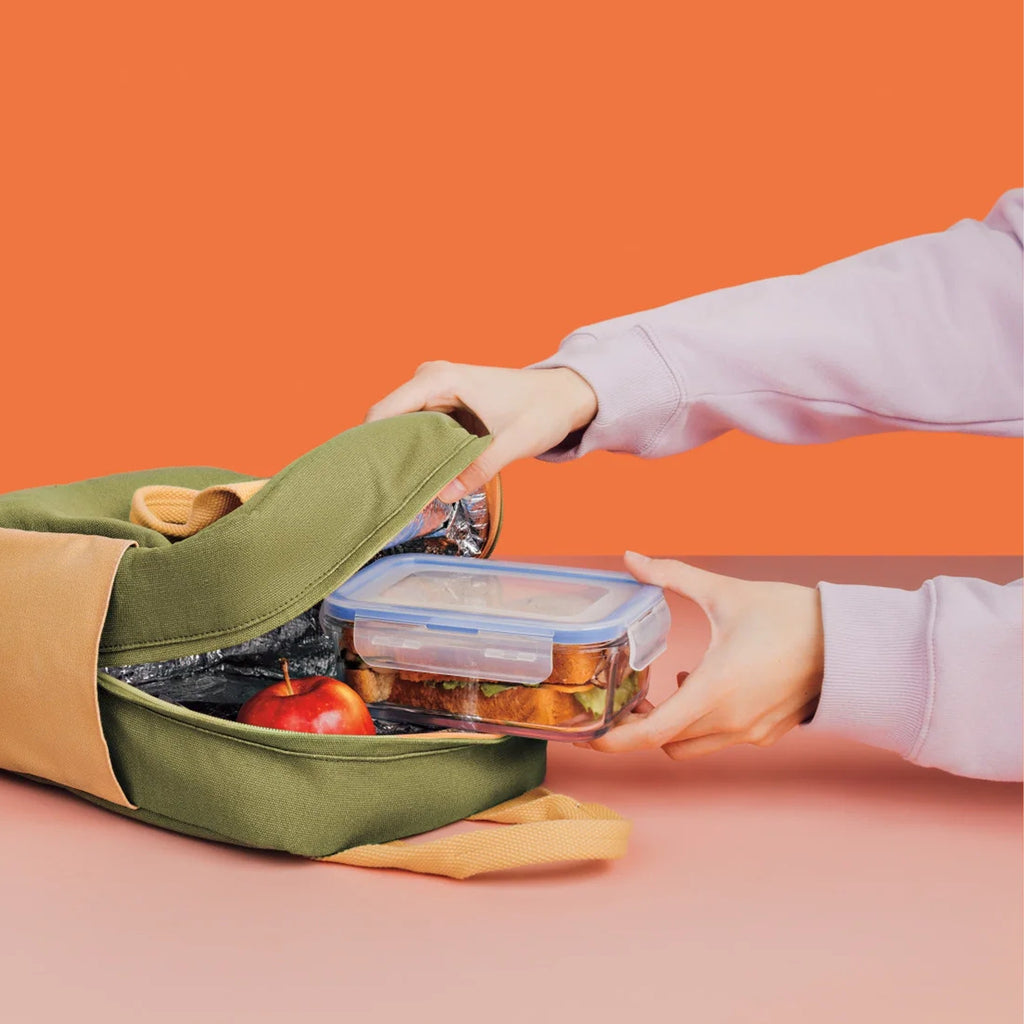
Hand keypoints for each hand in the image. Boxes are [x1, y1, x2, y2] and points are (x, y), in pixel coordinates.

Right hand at [365, 363, 597, 501]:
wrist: (563, 396)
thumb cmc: (541, 410)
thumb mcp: (513, 442)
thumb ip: (478, 468)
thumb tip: (445, 494)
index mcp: (439, 379)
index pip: (384, 412)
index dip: (372, 444)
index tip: (370, 478)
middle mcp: (429, 379)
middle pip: (387, 422)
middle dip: (385, 455)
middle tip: (385, 493)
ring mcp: (434, 392)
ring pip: (400, 429)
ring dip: (402, 457)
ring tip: (401, 490)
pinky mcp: (442, 405)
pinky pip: (417, 431)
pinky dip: (417, 453)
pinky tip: (420, 478)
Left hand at [585, 552, 823, 758]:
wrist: (852, 642)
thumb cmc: (792, 616)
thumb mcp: (724, 592)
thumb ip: (671, 575)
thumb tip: (631, 556)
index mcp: (716, 690)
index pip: (652, 734)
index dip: (614, 741)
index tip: (589, 739)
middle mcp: (731, 721)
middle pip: (665, 743)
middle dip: (638, 727)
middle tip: (625, 700)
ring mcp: (751, 732)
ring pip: (691, 746)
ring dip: (671, 726)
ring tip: (669, 687)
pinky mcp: (767, 733)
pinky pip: (719, 740)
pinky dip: (700, 723)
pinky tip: (702, 686)